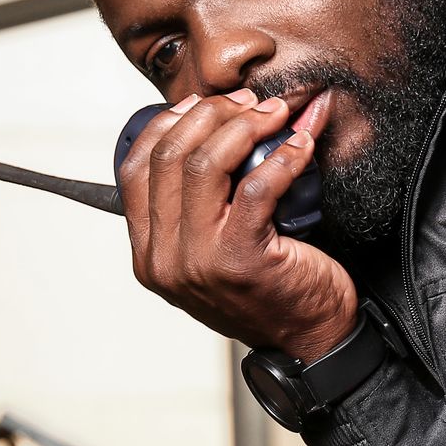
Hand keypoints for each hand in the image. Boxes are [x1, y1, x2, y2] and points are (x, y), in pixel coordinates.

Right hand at [117, 89, 356, 361]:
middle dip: (212, 114)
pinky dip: (284, 156)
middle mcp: (165, 260)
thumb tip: (221, 117)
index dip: (168, 124)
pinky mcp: (242, 259)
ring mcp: (199, 262)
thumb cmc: (269, 290)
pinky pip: (258, 186)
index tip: (204, 104)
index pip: (135, 169)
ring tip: (276, 114)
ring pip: (204, 165)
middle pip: (169, 157)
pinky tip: (301, 144)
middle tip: (251, 102)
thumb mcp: (214, 247)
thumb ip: (199, 201)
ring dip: (244, 126)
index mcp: (149, 254)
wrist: (310, 342)